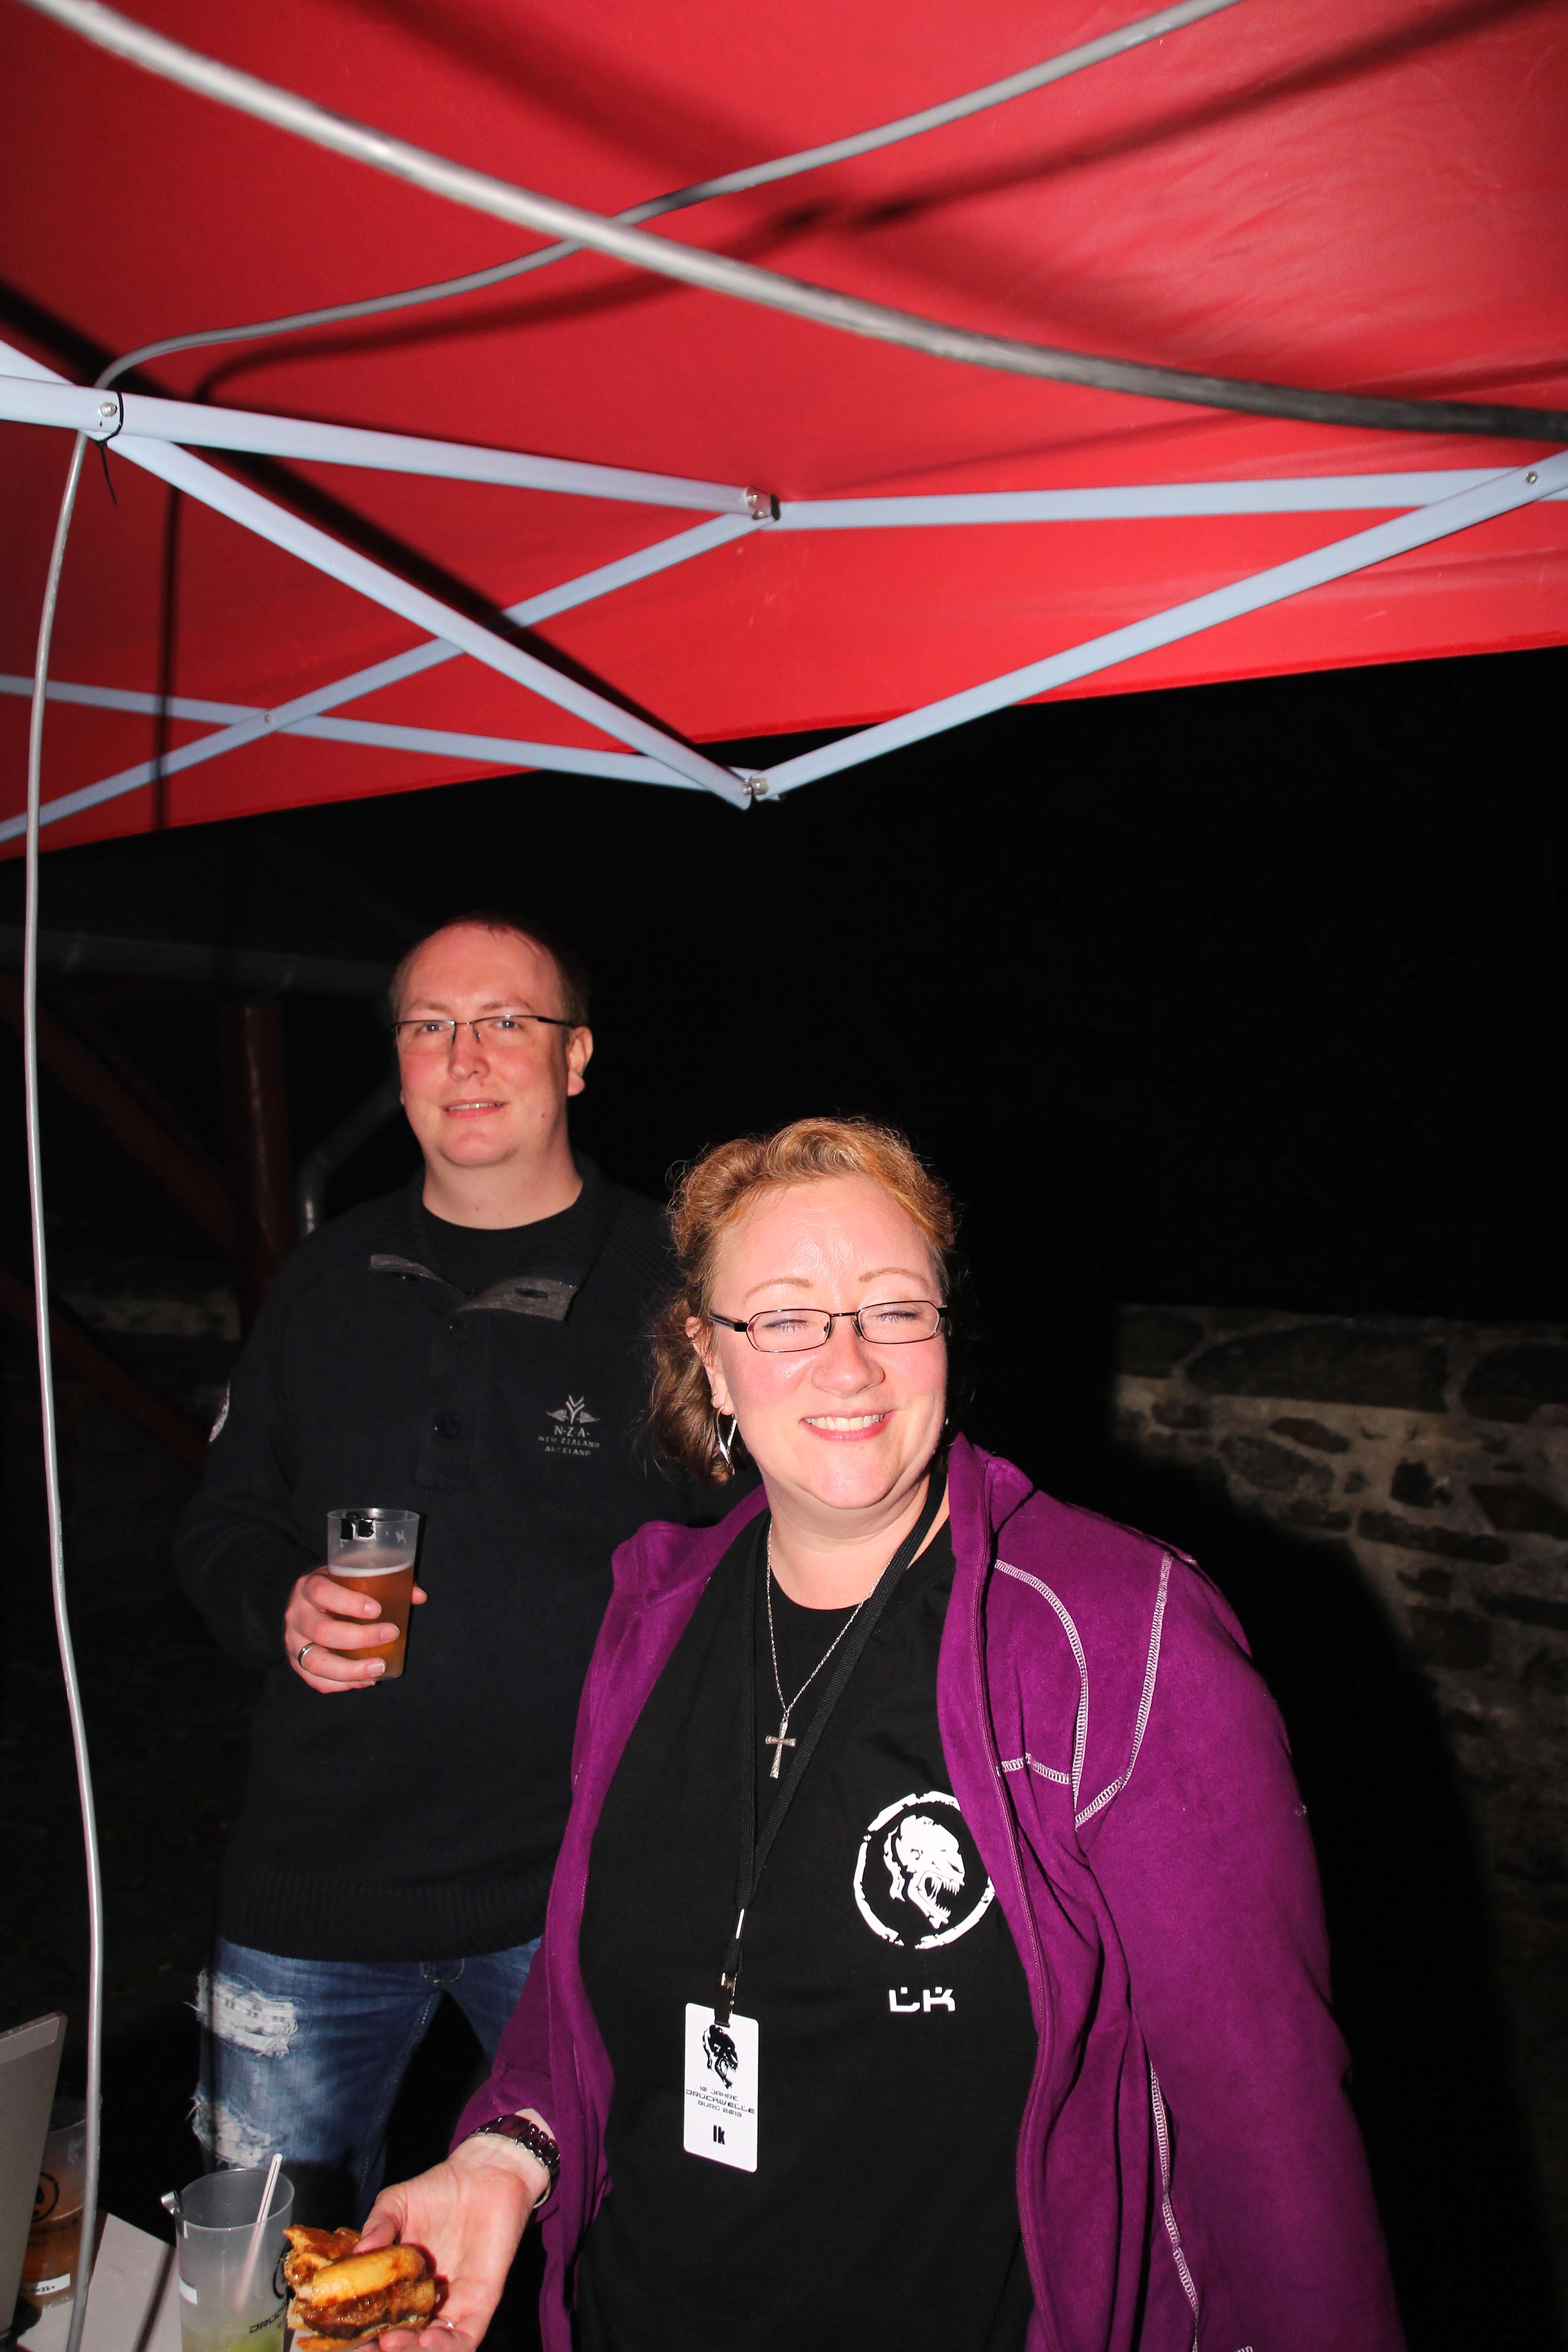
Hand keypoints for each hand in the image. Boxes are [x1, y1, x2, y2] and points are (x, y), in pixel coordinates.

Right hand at [284, 1570, 427, 1693]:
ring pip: (316, 1663)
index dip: (349, 1602)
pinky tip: (365, 1681)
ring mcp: (293, 1642)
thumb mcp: (351, 1579)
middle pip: (322, 1631)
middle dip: (360, 1638)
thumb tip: (420, 1596)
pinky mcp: (296, 1663)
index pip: (322, 1593)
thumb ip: (385, 1583)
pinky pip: (315, 1681)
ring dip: (351, 1670)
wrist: (304, 1603)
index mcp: (308, 1587)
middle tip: (391, 1634)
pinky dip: (342, 1684)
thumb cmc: (335, 1590)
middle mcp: (296, 1615)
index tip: (377, 1610)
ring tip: (379, 1668)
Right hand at [358, 2133, 547, 2349]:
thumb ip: (377, 2226)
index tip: (342, 2338)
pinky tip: (427, 2339)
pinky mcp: (481, 2302)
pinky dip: (447, 2346)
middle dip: (383, 2349)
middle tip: (367, 2347)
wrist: (484, 2174)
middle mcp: (426, 2303)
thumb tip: (359, 2251)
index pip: (378, 2321)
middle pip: (403, 2342)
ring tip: (391, 2342)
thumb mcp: (396, 2204)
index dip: (360, 2336)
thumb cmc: (437, 2190)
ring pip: (433, 2348)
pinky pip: (466, 2338)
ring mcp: (453, 2305)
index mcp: (401, 2286)